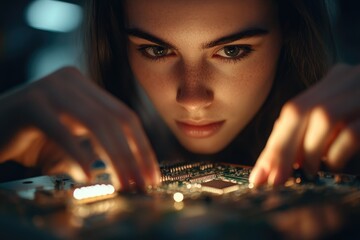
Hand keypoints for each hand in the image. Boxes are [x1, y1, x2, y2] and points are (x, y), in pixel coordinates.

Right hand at [0, 67, 159, 189]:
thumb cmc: (32, 137)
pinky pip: (63, 133)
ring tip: (125, 184)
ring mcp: (51, 89)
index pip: (125, 115)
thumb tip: (135, 167)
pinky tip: (88, 176)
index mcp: (85, 86)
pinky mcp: (31, 105)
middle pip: (116, 120)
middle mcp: (72, 81)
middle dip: (134, 155)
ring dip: (116, 158)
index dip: (142, 146)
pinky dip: (79, 156)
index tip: (151, 173)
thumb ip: (99, 142)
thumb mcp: (72, 135)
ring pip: (97, 124)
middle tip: (143, 183)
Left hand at [250, 63, 359, 185]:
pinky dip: (338, 151)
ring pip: (322, 117)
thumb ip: (315, 131)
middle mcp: (348, 79)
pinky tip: (335, 163)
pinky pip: (353, 129)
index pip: (292, 111)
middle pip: (299, 111)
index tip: (259, 174)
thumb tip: (280, 159)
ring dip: (309, 152)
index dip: (273, 144)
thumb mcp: (341, 117)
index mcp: (334, 81)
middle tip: (273, 179)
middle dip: (281, 149)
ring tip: (308, 171)